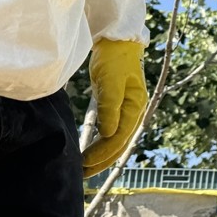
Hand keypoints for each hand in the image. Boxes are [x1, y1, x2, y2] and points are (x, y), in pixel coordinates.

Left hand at [82, 39, 147, 177]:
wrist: (117, 42)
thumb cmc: (114, 59)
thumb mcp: (111, 80)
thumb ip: (110, 106)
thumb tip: (108, 134)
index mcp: (135, 108)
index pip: (119, 137)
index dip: (102, 153)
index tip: (84, 163)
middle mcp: (133, 113)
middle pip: (119, 144)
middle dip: (101, 161)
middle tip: (81, 174)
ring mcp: (126, 111)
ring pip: (115, 141)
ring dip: (101, 156)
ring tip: (84, 168)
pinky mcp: (116, 108)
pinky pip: (110, 133)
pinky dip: (100, 144)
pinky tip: (90, 151)